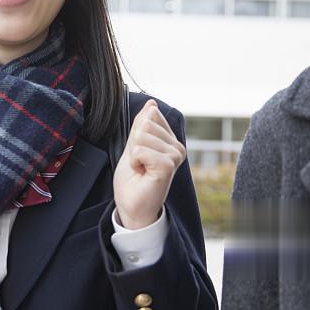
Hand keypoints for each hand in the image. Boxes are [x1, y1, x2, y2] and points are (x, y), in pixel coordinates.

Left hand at [113, 100, 185, 229]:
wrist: (132, 206)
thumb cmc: (133, 179)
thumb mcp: (134, 145)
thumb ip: (142, 125)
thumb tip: (151, 103)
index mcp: (171, 140)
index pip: (150, 116)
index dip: (136, 136)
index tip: (140, 155)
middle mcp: (178, 146)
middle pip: (145, 125)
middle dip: (134, 145)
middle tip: (140, 164)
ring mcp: (175, 155)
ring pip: (142, 136)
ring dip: (133, 155)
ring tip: (141, 170)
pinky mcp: (168, 165)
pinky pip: (140, 150)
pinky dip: (134, 162)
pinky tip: (142, 174)